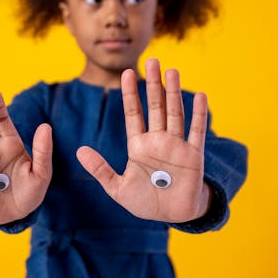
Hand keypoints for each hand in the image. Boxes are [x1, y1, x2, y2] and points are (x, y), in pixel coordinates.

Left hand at [77, 59, 210, 222]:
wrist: (171, 216)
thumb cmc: (145, 202)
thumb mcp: (117, 188)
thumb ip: (100, 169)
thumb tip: (79, 151)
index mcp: (138, 146)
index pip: (133, 114)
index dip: (130, 94)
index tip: (126, 74)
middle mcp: (157, 141)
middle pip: (155, 107)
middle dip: (153, 85)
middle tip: (152, 61)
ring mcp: (176, 146)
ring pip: (175, 113)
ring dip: (174, 92)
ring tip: (171, 71)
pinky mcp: (193, 155)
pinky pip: (196, 131)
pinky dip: (198, 114)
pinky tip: (199, 95)